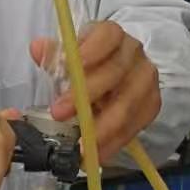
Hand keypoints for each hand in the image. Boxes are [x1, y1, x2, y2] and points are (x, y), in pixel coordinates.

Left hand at [30, 21, 160, 162]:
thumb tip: (38, 48)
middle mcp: (134, 54)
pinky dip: (114, 142)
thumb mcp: (68, 57)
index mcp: (112, 35)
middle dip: (86, 95)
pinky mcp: (151, 104)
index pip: (108, 35)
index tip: (68, 69)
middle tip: (59, 114)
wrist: (117, 79)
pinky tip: (97, 154)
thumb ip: (54, 55)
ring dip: (102, 128)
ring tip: (81, 146)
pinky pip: (135, 126)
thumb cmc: (88, 66)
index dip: (91, 50)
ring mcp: (146, 79)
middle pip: (115, 72)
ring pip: (127, 104)